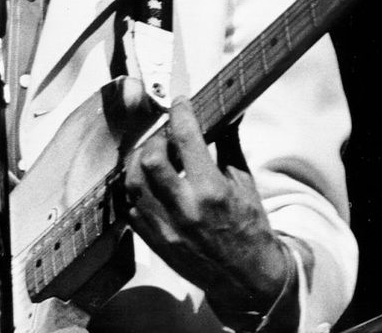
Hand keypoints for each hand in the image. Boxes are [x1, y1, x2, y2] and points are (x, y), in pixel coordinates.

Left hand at [122, 98, 291, 312]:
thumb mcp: (245, 184)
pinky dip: (135, 189)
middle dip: (155, 139)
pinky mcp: (154, 242)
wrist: (247, 278)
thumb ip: (229, 145)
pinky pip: (130, 208)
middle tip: (165, 135)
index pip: (186, 138)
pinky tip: (146, 181)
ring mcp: (165, 228)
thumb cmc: (250, 229)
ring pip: (133, 183)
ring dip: (138, 162)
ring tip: (152, 155)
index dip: (180, 113)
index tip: (180, 103)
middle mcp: (185, 208)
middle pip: (150, 159)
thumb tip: (228, 112)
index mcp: (212, 191)